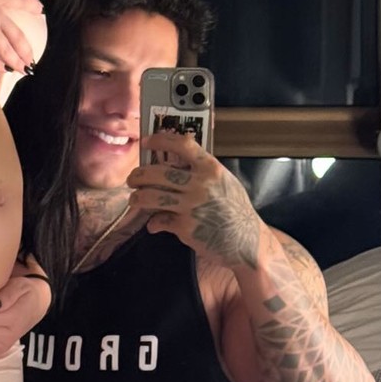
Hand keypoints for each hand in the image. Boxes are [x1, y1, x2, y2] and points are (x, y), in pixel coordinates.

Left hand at [127, 132, 262, 269]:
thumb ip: (201, 171)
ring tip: (135, 199)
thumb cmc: (234, 209)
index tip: (146, 141)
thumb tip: (172, 162)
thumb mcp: (224, 181)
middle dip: (138, 175)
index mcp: (211, 169)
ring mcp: (191, 206)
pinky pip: (159, 220)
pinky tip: (154, 224)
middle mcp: (200, 184)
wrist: (247, 242)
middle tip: (133, 179)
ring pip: (151, 196)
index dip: (160, 140)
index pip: (182, 145)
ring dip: (138, 198)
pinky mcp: (185, 227)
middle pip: (158, 172)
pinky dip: (154, 223)